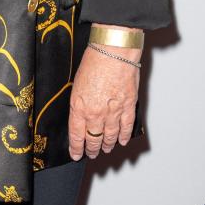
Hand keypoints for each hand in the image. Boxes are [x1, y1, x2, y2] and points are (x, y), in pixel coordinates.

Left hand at [68, 42, 139, 159]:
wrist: (113, 50)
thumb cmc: (94, 61)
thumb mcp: (77, 84)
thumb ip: (79, 103)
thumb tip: (81, 114)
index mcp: (79, 107)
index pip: (76, 135)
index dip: (76, 148)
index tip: (77, 154)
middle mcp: (95, 113)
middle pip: (93, 138)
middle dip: (92, 148)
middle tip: (92, 154)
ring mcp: (113, 111)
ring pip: (109, 135)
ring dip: (107, 144)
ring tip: (105, 149)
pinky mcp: (128, 106)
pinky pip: (126, 126)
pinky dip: (124, 135)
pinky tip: (122, 141)